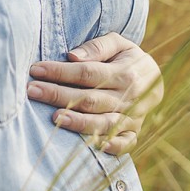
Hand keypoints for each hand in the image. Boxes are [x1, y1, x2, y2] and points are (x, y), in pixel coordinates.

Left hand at [26, 32, 163, 154]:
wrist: (157, 80)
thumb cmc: (128, 59)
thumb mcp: (119, 44)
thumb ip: (97, 47)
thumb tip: (72, 56)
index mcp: (124, 73)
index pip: (87, 73)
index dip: (60, 71)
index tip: (35, 70)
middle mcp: (129, 97)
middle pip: (89, 98)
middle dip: (58, 95)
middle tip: (32, 91)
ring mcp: (132, 117)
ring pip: (103, 123)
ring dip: (78, 122)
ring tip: (54, 118)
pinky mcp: (134, 132)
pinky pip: (125, 143)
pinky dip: (112, 147)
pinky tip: (93, 145)